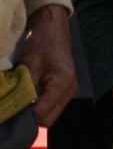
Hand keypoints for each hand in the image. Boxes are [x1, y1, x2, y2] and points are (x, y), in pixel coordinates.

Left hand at [21, 4, 74, 124]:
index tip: (7, 112)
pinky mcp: (65, 89)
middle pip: (48, 120)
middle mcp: (69, 90)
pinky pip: (51, 107)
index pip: (42, 113)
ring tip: (17, 105)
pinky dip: (38, 107)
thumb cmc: (41, 43)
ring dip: (33, 114)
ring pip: (50, 115)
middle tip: (11, 110)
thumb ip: (22, 90)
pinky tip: (26, 100)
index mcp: (62, 83)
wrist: (52, 28)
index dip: (23, 117)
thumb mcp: (28, 66)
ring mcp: (69, 91)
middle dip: (28, 119)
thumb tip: (11, 109)